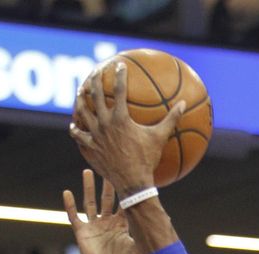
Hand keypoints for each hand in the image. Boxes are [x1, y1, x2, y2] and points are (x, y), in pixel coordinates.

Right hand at [63, 170, 139, 253]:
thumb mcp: (138, 249)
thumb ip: (145, 234)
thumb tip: (164, 223)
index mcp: (122, 226)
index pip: (124, 203)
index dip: (126, 190)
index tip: (129, 174)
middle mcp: (108, 224)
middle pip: (108, 198)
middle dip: (109, 183)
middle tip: (110, 165)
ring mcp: (95, 228)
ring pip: (90, 202)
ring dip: (88, 188)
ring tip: (88, 171)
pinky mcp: (82, 234)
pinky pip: (74, 216)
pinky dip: (69, 205)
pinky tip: (67, 192)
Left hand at [70, 60, 183, 193]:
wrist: (132, 183)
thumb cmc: (147, 161)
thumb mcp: (160, 138)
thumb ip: (171, 119)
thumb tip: (184, 104)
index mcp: (121, 118)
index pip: (120, 89)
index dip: (120, 75)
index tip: (119, 65)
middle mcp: (104, 123)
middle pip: (95, 95)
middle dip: (94, 80)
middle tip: (95, 72)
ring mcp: (95, 136)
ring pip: (82, 111)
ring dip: (80, 99)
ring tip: (80, 91)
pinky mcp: (89, 148)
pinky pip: (78, 135)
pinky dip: (75, 129)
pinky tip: (74, 125)